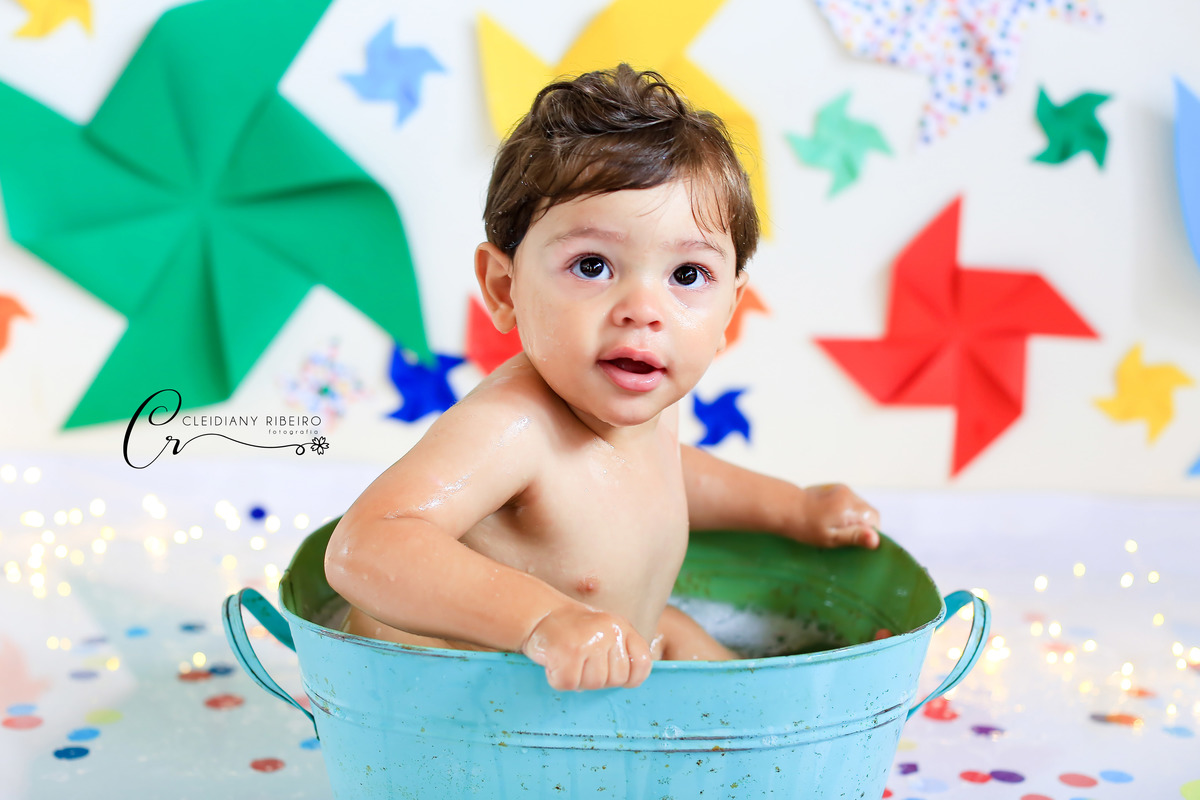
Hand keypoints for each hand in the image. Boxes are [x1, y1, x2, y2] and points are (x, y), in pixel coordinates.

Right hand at [521, 605, 652, 690]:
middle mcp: (609, 632)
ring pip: (594, 684)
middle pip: (616, 679)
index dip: (631, 678)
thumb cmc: (572, 628)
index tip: (613, 675)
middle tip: (581, 662)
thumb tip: (629, 682)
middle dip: (597, 679)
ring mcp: (590, 641)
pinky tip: (555, 662)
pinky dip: (558, 679)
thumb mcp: (604, 630)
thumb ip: (620, 651)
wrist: (539, 613)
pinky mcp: (568, 652)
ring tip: (568, 659)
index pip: (642, 663)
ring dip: (577, 679)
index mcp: (621, 626)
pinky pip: (569, 684)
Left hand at [790, 483, 879, 548]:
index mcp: (849, 506)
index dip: (869, 532)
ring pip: (858, 506)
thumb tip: (876, 540)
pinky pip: (848, 501)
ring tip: (835, 527)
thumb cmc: (805, 527)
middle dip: (861, 525)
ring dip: (853, 517)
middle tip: (844, 535)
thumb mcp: (830, 538)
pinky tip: (831, 518)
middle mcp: (848, 494)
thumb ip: (854, 537)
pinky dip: (844, 511)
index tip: (855, 541)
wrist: (785, 508)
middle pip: (868, 512)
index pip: (874, 519)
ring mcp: (841, 488)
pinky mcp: (834, 488)